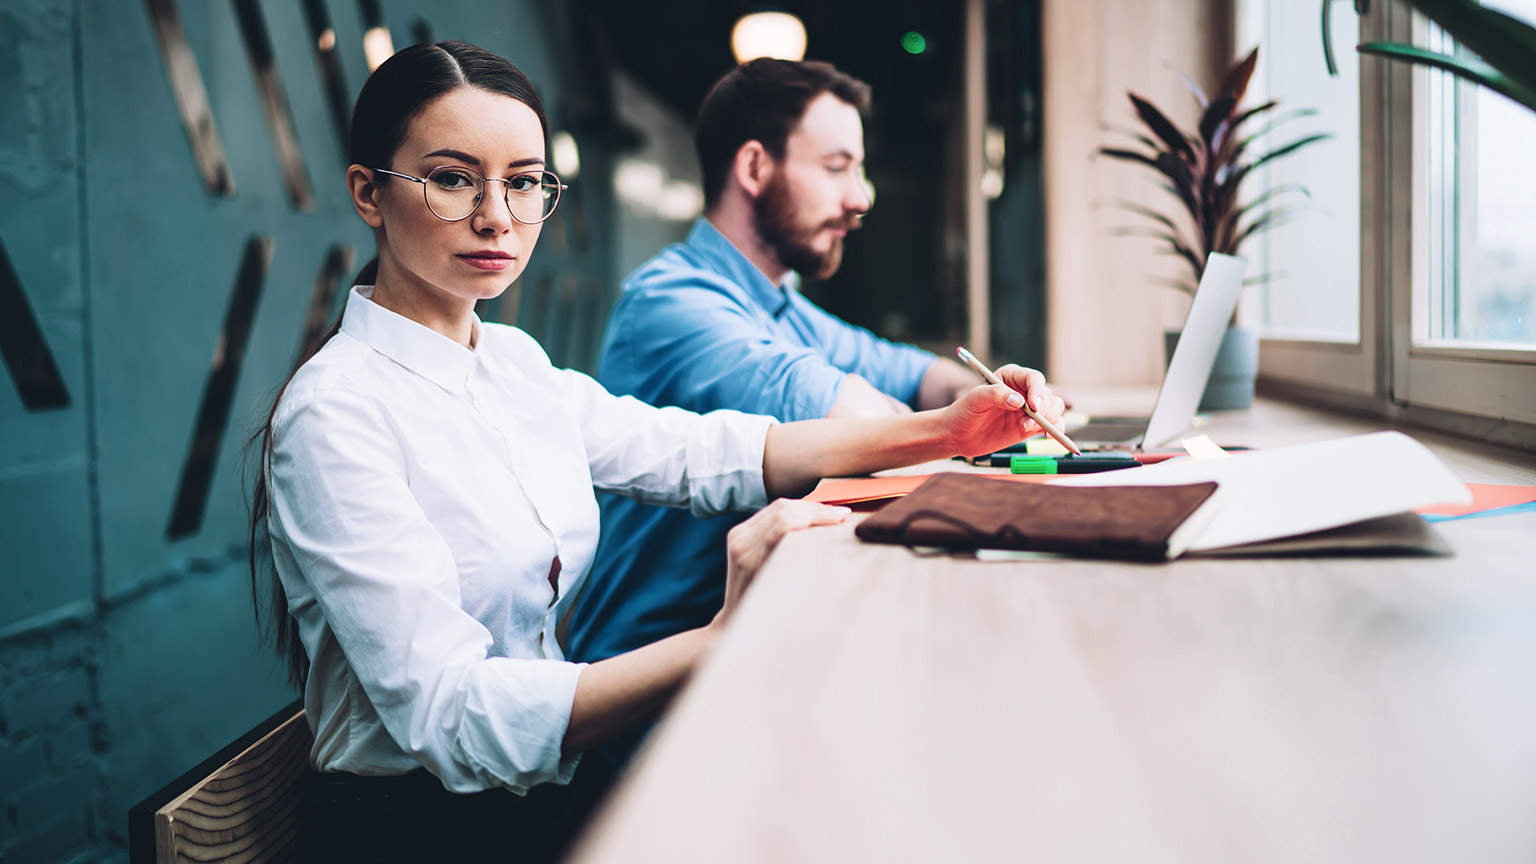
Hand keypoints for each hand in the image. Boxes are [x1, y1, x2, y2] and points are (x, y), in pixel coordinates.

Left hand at [714, 499, 850, 627]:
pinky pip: (772, 511)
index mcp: (749, 555)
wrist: (733, 617)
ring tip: (833, 514)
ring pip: (778, 506)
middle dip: (815, 509)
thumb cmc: (761, 614)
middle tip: (842, 515)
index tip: (841, 519)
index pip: (783, 521)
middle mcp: (741, 540)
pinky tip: (814, 515)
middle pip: (782, 508)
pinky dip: (796, 510)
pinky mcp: (741, 531)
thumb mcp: (781, 595)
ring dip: (807, 507)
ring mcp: (739, 533)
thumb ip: (799, 569)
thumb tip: (838, 551)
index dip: (815, 515)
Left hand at [940, 364, 1065, 456]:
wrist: (958, 435)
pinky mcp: (1031, 426)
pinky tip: (1050, 436)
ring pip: (1054, 409)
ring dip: (1049, 419)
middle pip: (1047, 395)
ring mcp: (1029, 410)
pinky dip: (1056, 430)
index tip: (1034, 406)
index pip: (1033, 378)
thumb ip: (995, 395)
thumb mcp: (975, 400)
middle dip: (1044, 408)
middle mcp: (1023, 391)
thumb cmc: (963, 412)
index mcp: (1010, 377)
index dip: (1037, 391)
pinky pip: (1052, 425)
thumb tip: (1019, 401)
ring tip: (1026, 428)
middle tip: (1029, 422)